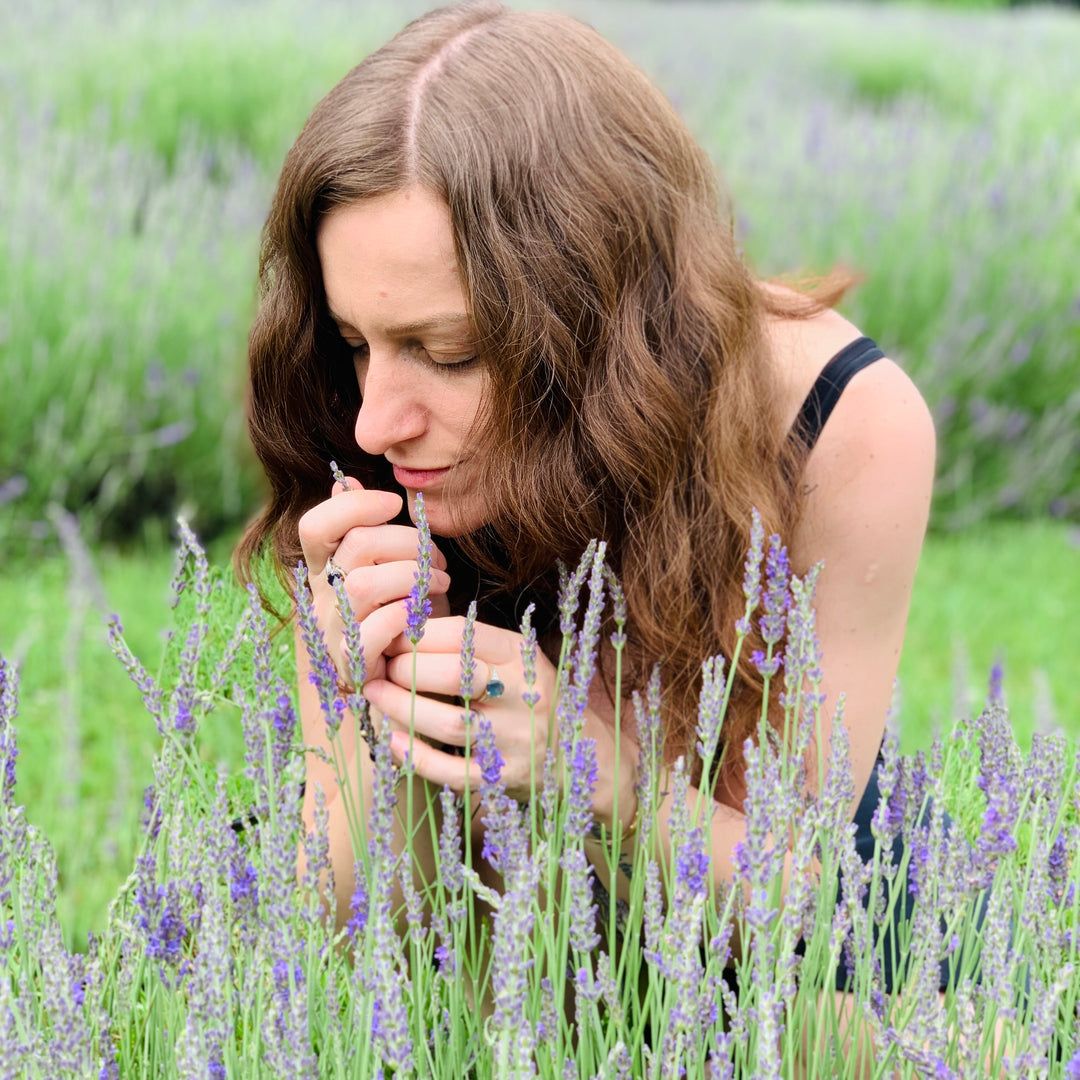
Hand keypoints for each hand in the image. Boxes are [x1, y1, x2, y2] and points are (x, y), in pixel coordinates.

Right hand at [296, 476, 451, 686]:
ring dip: (413, 576)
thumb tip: (344, 482)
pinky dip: (405, 616)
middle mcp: (321, 597)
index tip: (393, 504)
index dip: (353, 505)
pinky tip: (424, 613)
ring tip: (439, 582)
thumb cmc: (404, 612)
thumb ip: (368, 528)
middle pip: (354, 547)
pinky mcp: (353, 663)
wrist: (410, 674)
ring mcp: (332, 631)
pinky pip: (375, 629)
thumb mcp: (392, 565)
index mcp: (325, 568)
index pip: (314, 526)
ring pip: (364, 584)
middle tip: (437, 557)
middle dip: (407, 541)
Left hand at [365, 616, 557, 802]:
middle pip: (453, 675)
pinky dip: (415, 756)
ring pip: (447, 723)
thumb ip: (471, 644)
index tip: (390, 637)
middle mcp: (523, 695)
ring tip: (374, 694)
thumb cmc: (528, 696)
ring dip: (400, 706)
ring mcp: (514, 740)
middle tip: (379, 667)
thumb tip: (403, 627)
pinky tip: (390, 739)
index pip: (463, 634)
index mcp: (522, 657)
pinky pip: (451, 770)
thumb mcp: (514, 659)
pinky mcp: (502, 778)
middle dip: (405, 668)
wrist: (577, 753)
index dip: (418, 633)